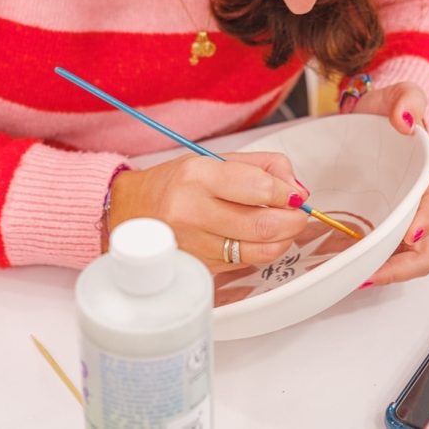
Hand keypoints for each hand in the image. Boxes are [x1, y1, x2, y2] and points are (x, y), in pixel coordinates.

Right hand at [106, 152, 309, 272]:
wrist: (129, 212)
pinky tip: (257, 238)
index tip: (295, 194)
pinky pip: (245, 263)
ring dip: (283, 239)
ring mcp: (194, 245)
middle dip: (294, 220)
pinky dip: (261, 251)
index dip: (288, 193)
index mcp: (198, 176)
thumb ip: (263, 167)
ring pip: (260, 251)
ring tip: (281, 225)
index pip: (260, 188)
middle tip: (298, 213)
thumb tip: (297, 189)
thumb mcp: (214, 160)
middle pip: (265, 225)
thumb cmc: (173, 183)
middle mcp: (192, 212)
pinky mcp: (198, 268)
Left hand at [350, 81, 428, 285]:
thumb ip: (406, 99)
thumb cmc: (382, 111)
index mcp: (428, 176)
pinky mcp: (379, 220)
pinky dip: (370, 262)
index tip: (408, 234)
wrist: (360, 118)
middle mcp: (418, 201)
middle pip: (423, 245)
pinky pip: (381, 249)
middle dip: (402, 264)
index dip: (425, 224)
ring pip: (403, 255)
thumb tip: (407, 120)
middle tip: (372, 273)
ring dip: (385, 270)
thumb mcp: (395, 95)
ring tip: (357, 276)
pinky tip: (348, 266)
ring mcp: (399, 214)